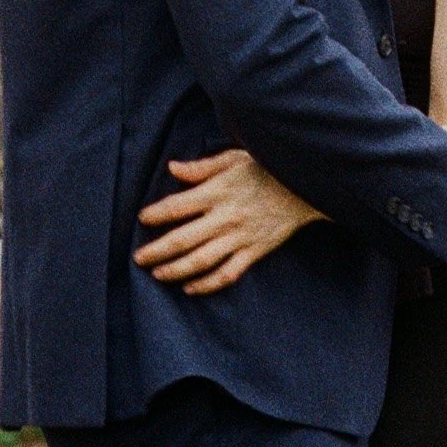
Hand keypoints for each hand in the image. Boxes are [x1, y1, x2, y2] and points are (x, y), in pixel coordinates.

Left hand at [135, 147, 322, 292]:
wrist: (307, 187)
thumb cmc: (269, 167)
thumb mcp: (235, 158)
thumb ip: (202, 167)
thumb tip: (172, 168)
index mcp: (218, 191)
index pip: (178, 206)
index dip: (156, 214)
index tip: (142, 219)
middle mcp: (226, 216)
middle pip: (183, 239)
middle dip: (157, 251)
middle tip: (138, 258)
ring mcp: (240, 237)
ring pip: (201, 260)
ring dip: (176, 270)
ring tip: (158, 274)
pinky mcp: (254, 252)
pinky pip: (227, 274)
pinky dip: (207, 285)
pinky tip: (190, 288)